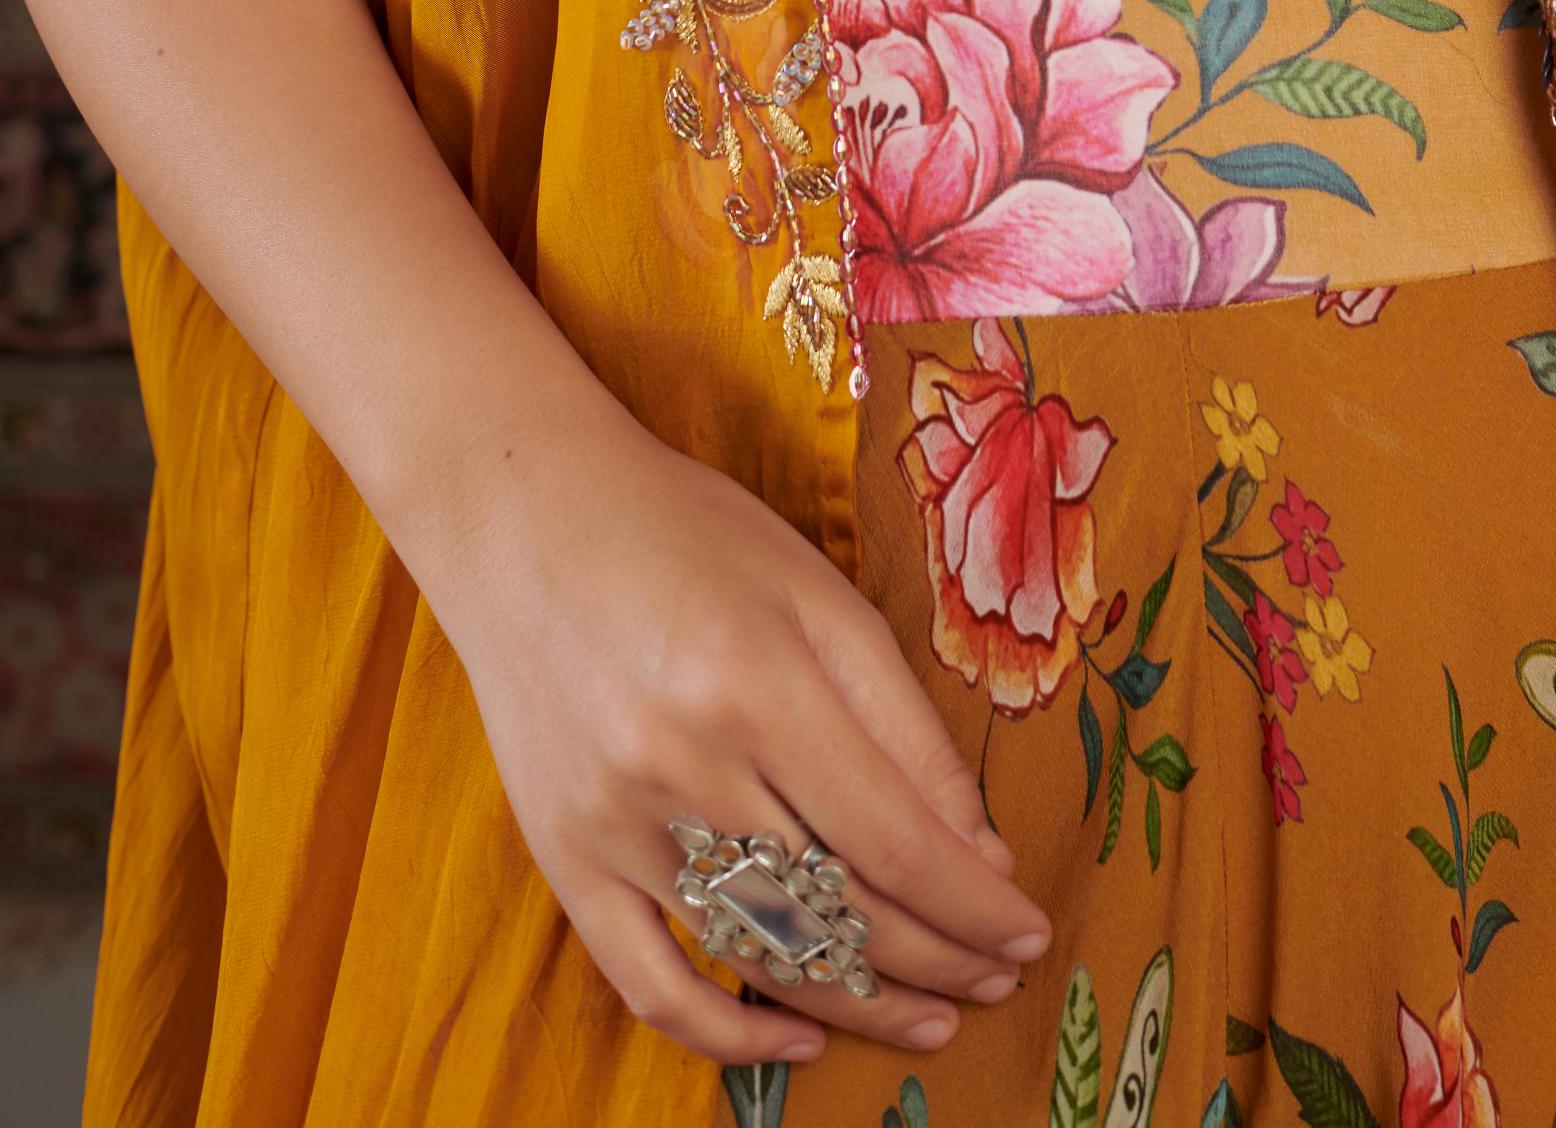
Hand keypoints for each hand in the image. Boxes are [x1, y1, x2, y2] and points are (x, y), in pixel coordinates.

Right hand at [422, 398, 1050, 1071]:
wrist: (528, 519)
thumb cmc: (692, 536)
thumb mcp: (821, 595)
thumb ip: (903, 723)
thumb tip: (975, 849)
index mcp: (760, 683)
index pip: (894, 838)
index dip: (972, 904)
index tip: (1027, 929)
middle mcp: (684, 766)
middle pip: (837, 907)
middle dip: (939, 958)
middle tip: (1000, 977)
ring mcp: (616, 825)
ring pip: (761, 955)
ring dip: (859, 1004)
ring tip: (934, 1017)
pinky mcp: (566, 860)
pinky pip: (650, 983)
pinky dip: (726, 1032)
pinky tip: (798, 1035)